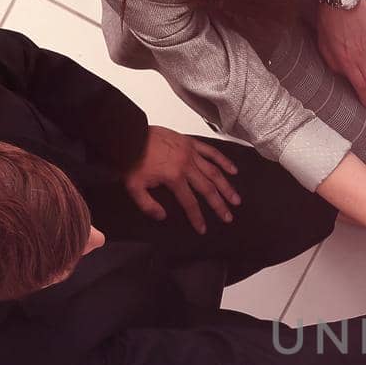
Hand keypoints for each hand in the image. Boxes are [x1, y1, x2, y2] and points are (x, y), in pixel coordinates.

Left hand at [124, 126, 239, 234]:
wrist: (129, 135)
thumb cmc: (131, 160)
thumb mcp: (134, 187)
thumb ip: (148, 205)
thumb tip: (163, 216)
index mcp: (174, 178)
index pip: (190, 202)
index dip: (197, 217)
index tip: (203, 228)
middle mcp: (186, 166)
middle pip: (208, 189)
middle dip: (219, 205)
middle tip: (228, 217)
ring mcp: (190, 153)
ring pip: (214, 172)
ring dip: (226, 187)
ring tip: (236, 199)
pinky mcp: (190, 143)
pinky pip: (211, 152)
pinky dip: (223, 161)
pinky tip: (233, 170)